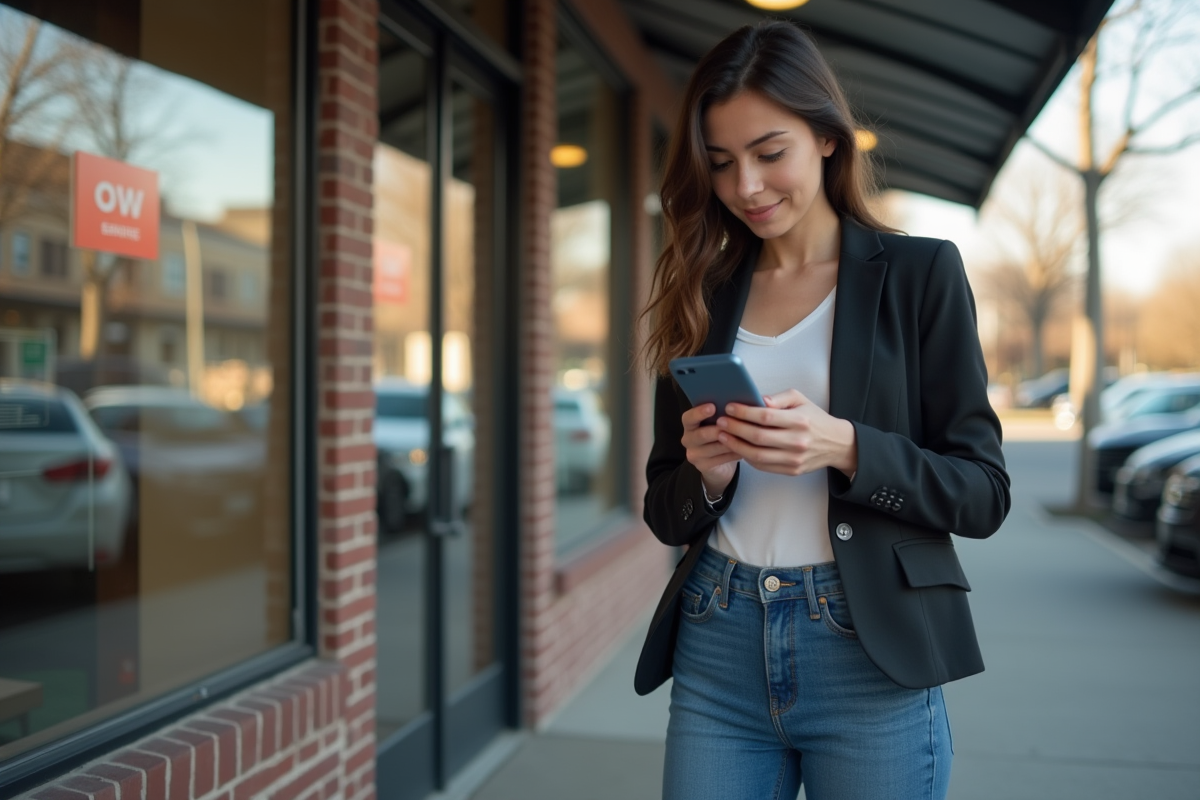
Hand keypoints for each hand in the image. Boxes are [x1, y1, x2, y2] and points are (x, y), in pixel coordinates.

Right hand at [680, 404, 738, 495]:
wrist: (719, 464)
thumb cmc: (720, 436)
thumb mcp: (717, 423)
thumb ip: (721, 413)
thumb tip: (736, 403)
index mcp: (689, 424)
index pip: (688, 418)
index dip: (699, 412)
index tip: (713, 406)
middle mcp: (688, 439)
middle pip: (701, 434)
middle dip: (718, 429)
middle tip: (732, 425)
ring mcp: (694, 454)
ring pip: (713, 447)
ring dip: (730, 442)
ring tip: (744, 437)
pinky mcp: (702, 466)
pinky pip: (720, 459)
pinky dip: (733, 453)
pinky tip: (744, 449)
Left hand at [715, 390, 857, 477]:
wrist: (836, 443)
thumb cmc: (814, 418)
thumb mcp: (801, 400)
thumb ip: (779, 398)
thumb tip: (759, 400)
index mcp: (800, 421)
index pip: (766, 417)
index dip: (744, 413)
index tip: (730, 408)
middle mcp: (798, 441)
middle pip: (758, 437)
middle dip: (735, 429)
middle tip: (721, 422)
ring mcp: (794, 459)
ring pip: (757, 455)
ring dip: (736, 446)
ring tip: (723, 436)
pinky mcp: (792, 471)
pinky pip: (763, 466)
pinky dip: (747, 457)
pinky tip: (738, 447)